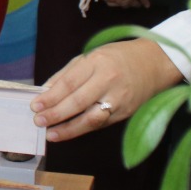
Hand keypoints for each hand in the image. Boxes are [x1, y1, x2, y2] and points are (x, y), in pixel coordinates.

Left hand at [30, 39, 181, 141]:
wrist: (155, 63)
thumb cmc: (118, 57)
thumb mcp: (91, 56)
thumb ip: (67, 73)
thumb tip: (45, 90)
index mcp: (97, 62)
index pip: (69, 83)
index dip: (51, 96)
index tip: (35, 105)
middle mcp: (109, 80)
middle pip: (78, 102)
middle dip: (55, 113)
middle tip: (38, 120)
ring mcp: (119, 98)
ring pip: (91, 118)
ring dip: (68, 129)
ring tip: (50, 133)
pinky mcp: (126, 112)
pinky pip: (101, 123)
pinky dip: (83, 129)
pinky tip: (69, 132)